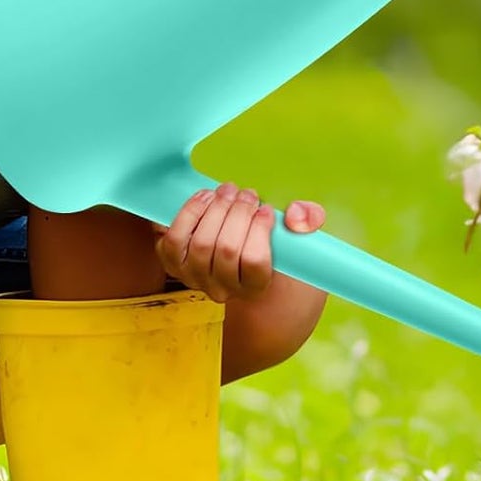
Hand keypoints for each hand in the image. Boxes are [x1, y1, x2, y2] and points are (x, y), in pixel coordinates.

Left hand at [155, 183, 326, 302]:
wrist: (238, 258)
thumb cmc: (271, 245)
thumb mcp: (298, 235)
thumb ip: (309, 219)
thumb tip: (296, 214)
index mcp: (256, 287)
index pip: (254, 263)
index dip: (259, 230)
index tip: (266, 209)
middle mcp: (223, 289)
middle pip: (225, 250)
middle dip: (236, 213)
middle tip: (247, 194)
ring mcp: (196, 279)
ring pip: (200, 244)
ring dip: (214, 210)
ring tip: (228, 191)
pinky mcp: (175, 265)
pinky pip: (172, 241)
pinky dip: (187, 214)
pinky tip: (205, 198)